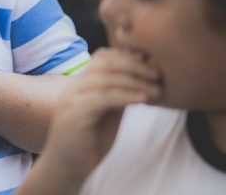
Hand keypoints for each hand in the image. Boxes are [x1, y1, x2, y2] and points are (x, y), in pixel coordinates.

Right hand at [41, 48, 160, 179]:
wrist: (67, 168)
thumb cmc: (89, 142)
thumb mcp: (109, 114)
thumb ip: (119, 96)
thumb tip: (142, 80)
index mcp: (81, 83)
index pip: (103, 57)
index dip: (129, 57)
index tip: (153, 65)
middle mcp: (74, 85)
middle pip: (106, 63)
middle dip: (136, 66)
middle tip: (159, 74)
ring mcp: (72, 97)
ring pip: (106, 78)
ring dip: (136, 82)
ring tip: (157, 90)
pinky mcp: (74, 113)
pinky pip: (104, 97)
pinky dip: (126, 96)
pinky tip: (143, 100)